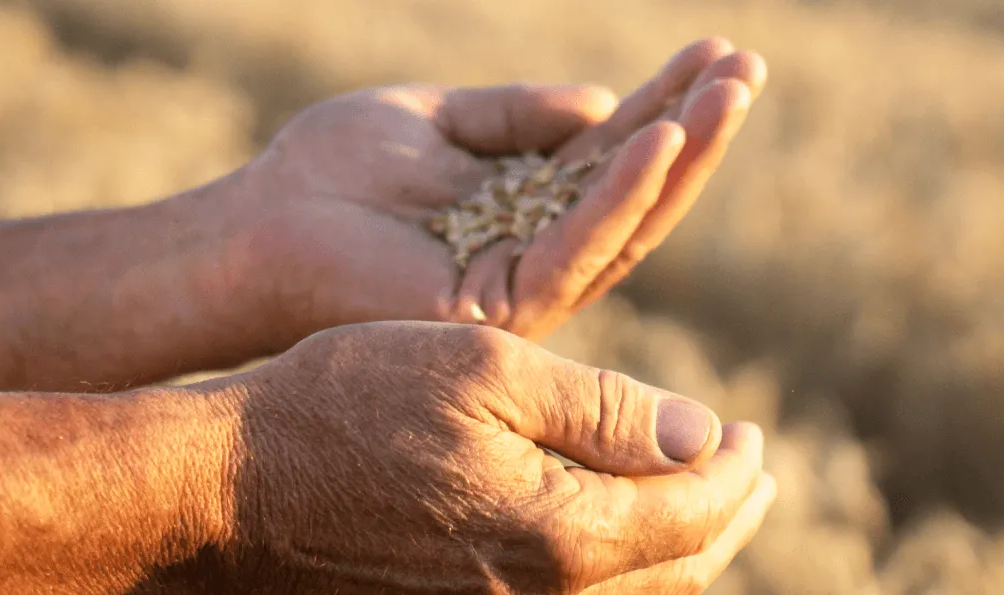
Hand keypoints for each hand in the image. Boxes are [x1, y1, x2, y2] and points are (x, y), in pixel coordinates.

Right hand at [185, 322, 775, 592]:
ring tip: (694, 505)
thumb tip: (702, 435)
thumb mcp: (481, 371)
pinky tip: (605, 540)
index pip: (694, 515)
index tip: (751, 430)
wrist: (226, 492)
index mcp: (560, 537)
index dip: (735, 469)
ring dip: (677, 553)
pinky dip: (613, 578)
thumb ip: (603, 408)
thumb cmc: (343, 407)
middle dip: (724, 518)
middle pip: (676, 574)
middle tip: (748, 468)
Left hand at [228, 39, 766, 339]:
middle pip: (638, 194)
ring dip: (681, 156)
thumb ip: (515, 113)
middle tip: (749, 68)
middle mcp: (535, 252)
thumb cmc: (329, 173)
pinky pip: (575, 247)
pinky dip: (619, 194)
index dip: (667, 104)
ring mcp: (522, 286)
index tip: (716, 52)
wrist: (255, 226)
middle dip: (697, 131)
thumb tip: (604, 103)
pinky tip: (657, 140)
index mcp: (523, 208)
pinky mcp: (498, 307)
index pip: (613, 156)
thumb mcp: (435, 119)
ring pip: (625, 224)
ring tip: (727, 94)